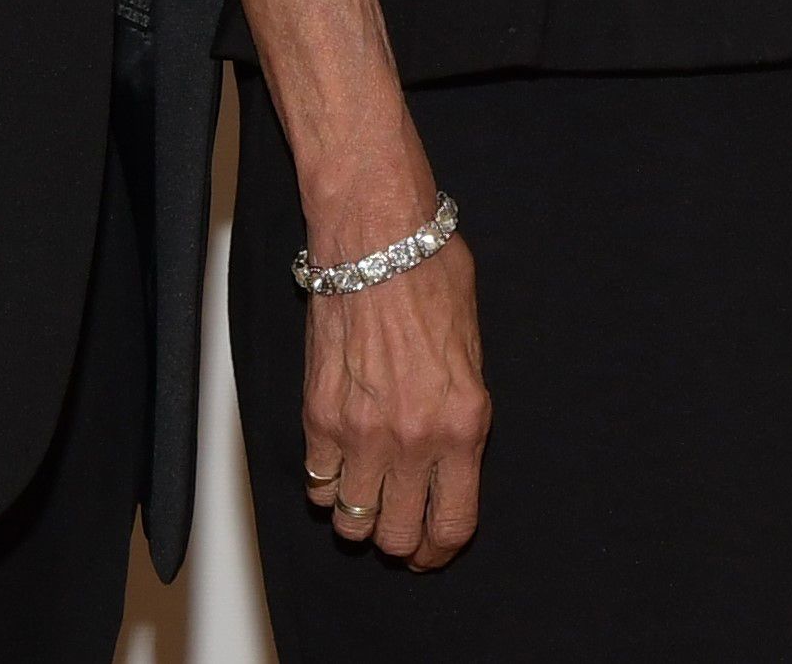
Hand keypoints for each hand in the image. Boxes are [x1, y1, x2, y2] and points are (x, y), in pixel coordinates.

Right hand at [299, 233, 488, 568]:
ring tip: (367, 497)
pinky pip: (317, 483)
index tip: (435, 551)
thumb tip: (452, 451)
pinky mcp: (318, 417)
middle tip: (400, 530)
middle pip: (399, 537)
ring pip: (351, 521)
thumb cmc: (431, 277)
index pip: (452, 525)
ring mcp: (360, 433)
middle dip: (402, 543)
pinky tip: (338, 464)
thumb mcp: (474, 351)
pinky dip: (326, 483)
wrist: (376, 241)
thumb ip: (463, 412)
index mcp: (463, 425)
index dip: (442, 550)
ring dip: (360, 517)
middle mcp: (412, 440)